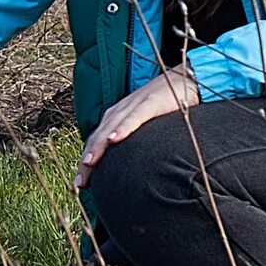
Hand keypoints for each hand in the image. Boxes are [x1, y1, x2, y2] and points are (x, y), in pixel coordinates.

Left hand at [74, 65, 199, 189]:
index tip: (79, 184)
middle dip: (87, 160)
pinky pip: (135, 117)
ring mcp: (135, 105)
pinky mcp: (151, 102)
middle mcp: (121, 110)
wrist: (186, 80)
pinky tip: (115, 139)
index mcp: (117, 117)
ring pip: (111, 127)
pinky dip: (123, 128)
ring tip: (89, 163)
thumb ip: (136, 142)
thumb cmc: (166, 107)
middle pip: (98, 137)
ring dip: (98, 145)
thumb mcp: (147, 126)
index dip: (86, 161)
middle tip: (79, 182)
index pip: (96, 141)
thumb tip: (132, 170)